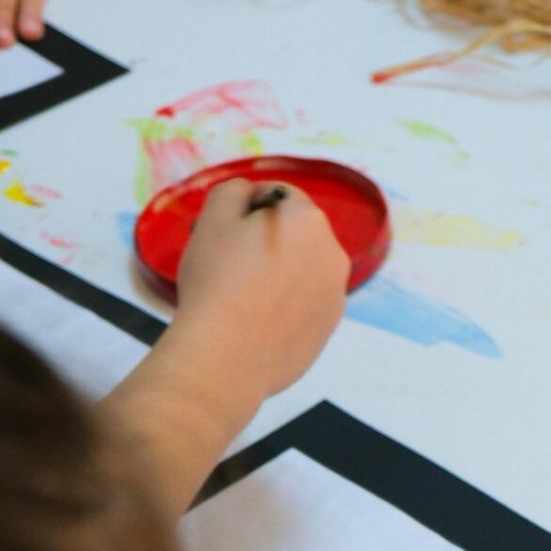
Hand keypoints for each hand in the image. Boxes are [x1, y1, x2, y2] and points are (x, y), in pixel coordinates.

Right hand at [171, 178, 347, 399]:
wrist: (227, 359)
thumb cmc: (217, 282)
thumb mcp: (214, 217)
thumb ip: (234, 191)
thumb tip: (249, 196)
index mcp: (310, 222)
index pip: (279, 195)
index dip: (246, 206)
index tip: (223, 228)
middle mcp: (333, 257)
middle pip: (294, 235)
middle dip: (264, 239)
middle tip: (227, 261)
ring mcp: (335, 298)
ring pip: (301, 271)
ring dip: (276, 272)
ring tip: (240, 293)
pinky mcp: (327, 333)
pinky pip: (303, 305)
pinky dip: (284, 305)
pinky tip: (255, 319)